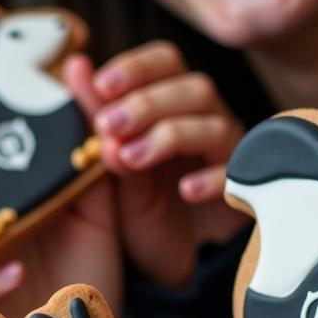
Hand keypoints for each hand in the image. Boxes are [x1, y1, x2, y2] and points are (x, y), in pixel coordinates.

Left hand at [65, 42, 246, 286]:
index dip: (137, 67)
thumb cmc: (144, 201)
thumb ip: (98, 116)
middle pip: (195, 89)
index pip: (166, 62)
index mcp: (174, 102)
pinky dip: (213, 180)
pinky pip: (237, 176)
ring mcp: (227, 153)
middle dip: (148, 103)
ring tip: (133, 159)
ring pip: (215, 126)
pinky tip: (186, 190)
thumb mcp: (115, 161)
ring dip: (170, 137)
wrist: (170, 255)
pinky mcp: (242, 190)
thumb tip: (75, 67)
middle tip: (108, 125)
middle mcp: (206, 119)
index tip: (102, 85)